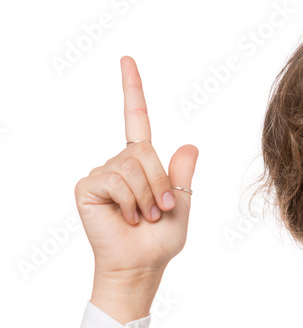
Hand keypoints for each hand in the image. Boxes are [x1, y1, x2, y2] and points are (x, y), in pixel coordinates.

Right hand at [74, 56, 197, 279]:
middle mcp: (118, 164)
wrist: (140, 266)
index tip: (127, 60)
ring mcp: (101, 174)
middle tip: (161, 210)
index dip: (132, 90)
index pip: (136, 120)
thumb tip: (190, 144)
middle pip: (145, 152)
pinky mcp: (87, 186)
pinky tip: (127, 217)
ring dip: (147, 195)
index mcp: (141, 164)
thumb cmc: (158, 241)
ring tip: (144, 217)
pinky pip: (116, 180)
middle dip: (160, 182)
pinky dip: (130, 201)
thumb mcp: (182, 206)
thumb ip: (183, 176)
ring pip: (132, 166)